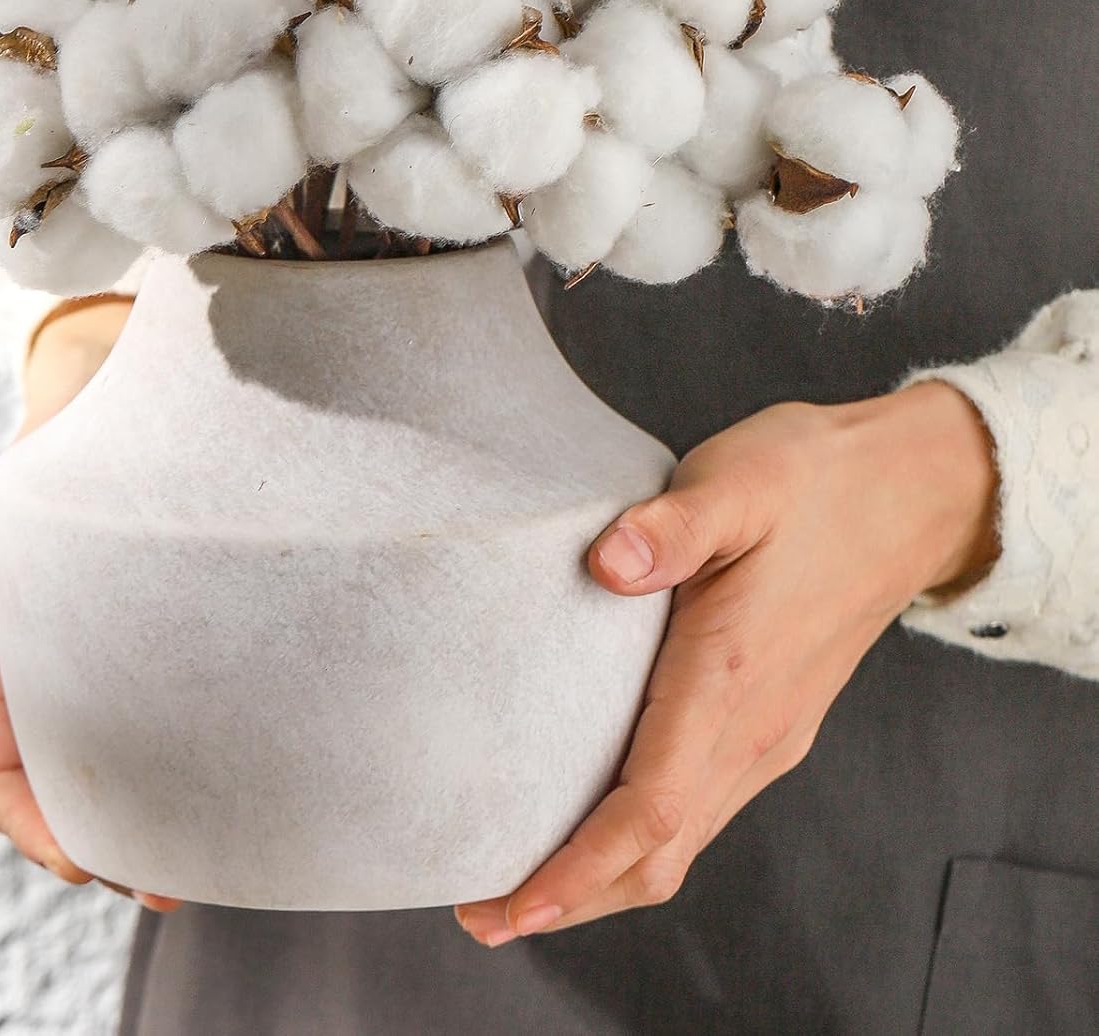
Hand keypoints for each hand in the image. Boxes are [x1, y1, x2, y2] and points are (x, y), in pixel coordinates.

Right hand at [0, 297, 182, 912]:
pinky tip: (266, 770)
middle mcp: (66, 685)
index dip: (35, 828)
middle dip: (118, 849)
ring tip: (232, 851)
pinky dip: (215, 758)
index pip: (6, 777)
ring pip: (141, 770)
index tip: (83, 865)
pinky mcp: (186, 654)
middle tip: (176, 885)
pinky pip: (193, 720)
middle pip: (81, 796)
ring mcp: (126, 674)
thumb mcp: (17, 496)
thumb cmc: (61, 465)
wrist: (125, 422)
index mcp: (12, 669)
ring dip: (171, 820)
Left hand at [456, 381, 999, 945]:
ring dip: (601, 878)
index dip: (576, 868)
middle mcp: (754, 727)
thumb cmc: (818, 480)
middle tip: (480, 914)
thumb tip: (608, 562)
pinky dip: (639, 841)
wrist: (914, 492)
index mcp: (733, 676)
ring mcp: (768, 732)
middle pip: (657, 854)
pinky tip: (593, 823)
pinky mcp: (771, 721)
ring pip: (680, 842)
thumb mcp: (740, 480)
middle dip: (569, 896)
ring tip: (519, 884)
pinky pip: (698, 808)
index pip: (649, 808)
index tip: (510, 906)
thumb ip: (674, 525)